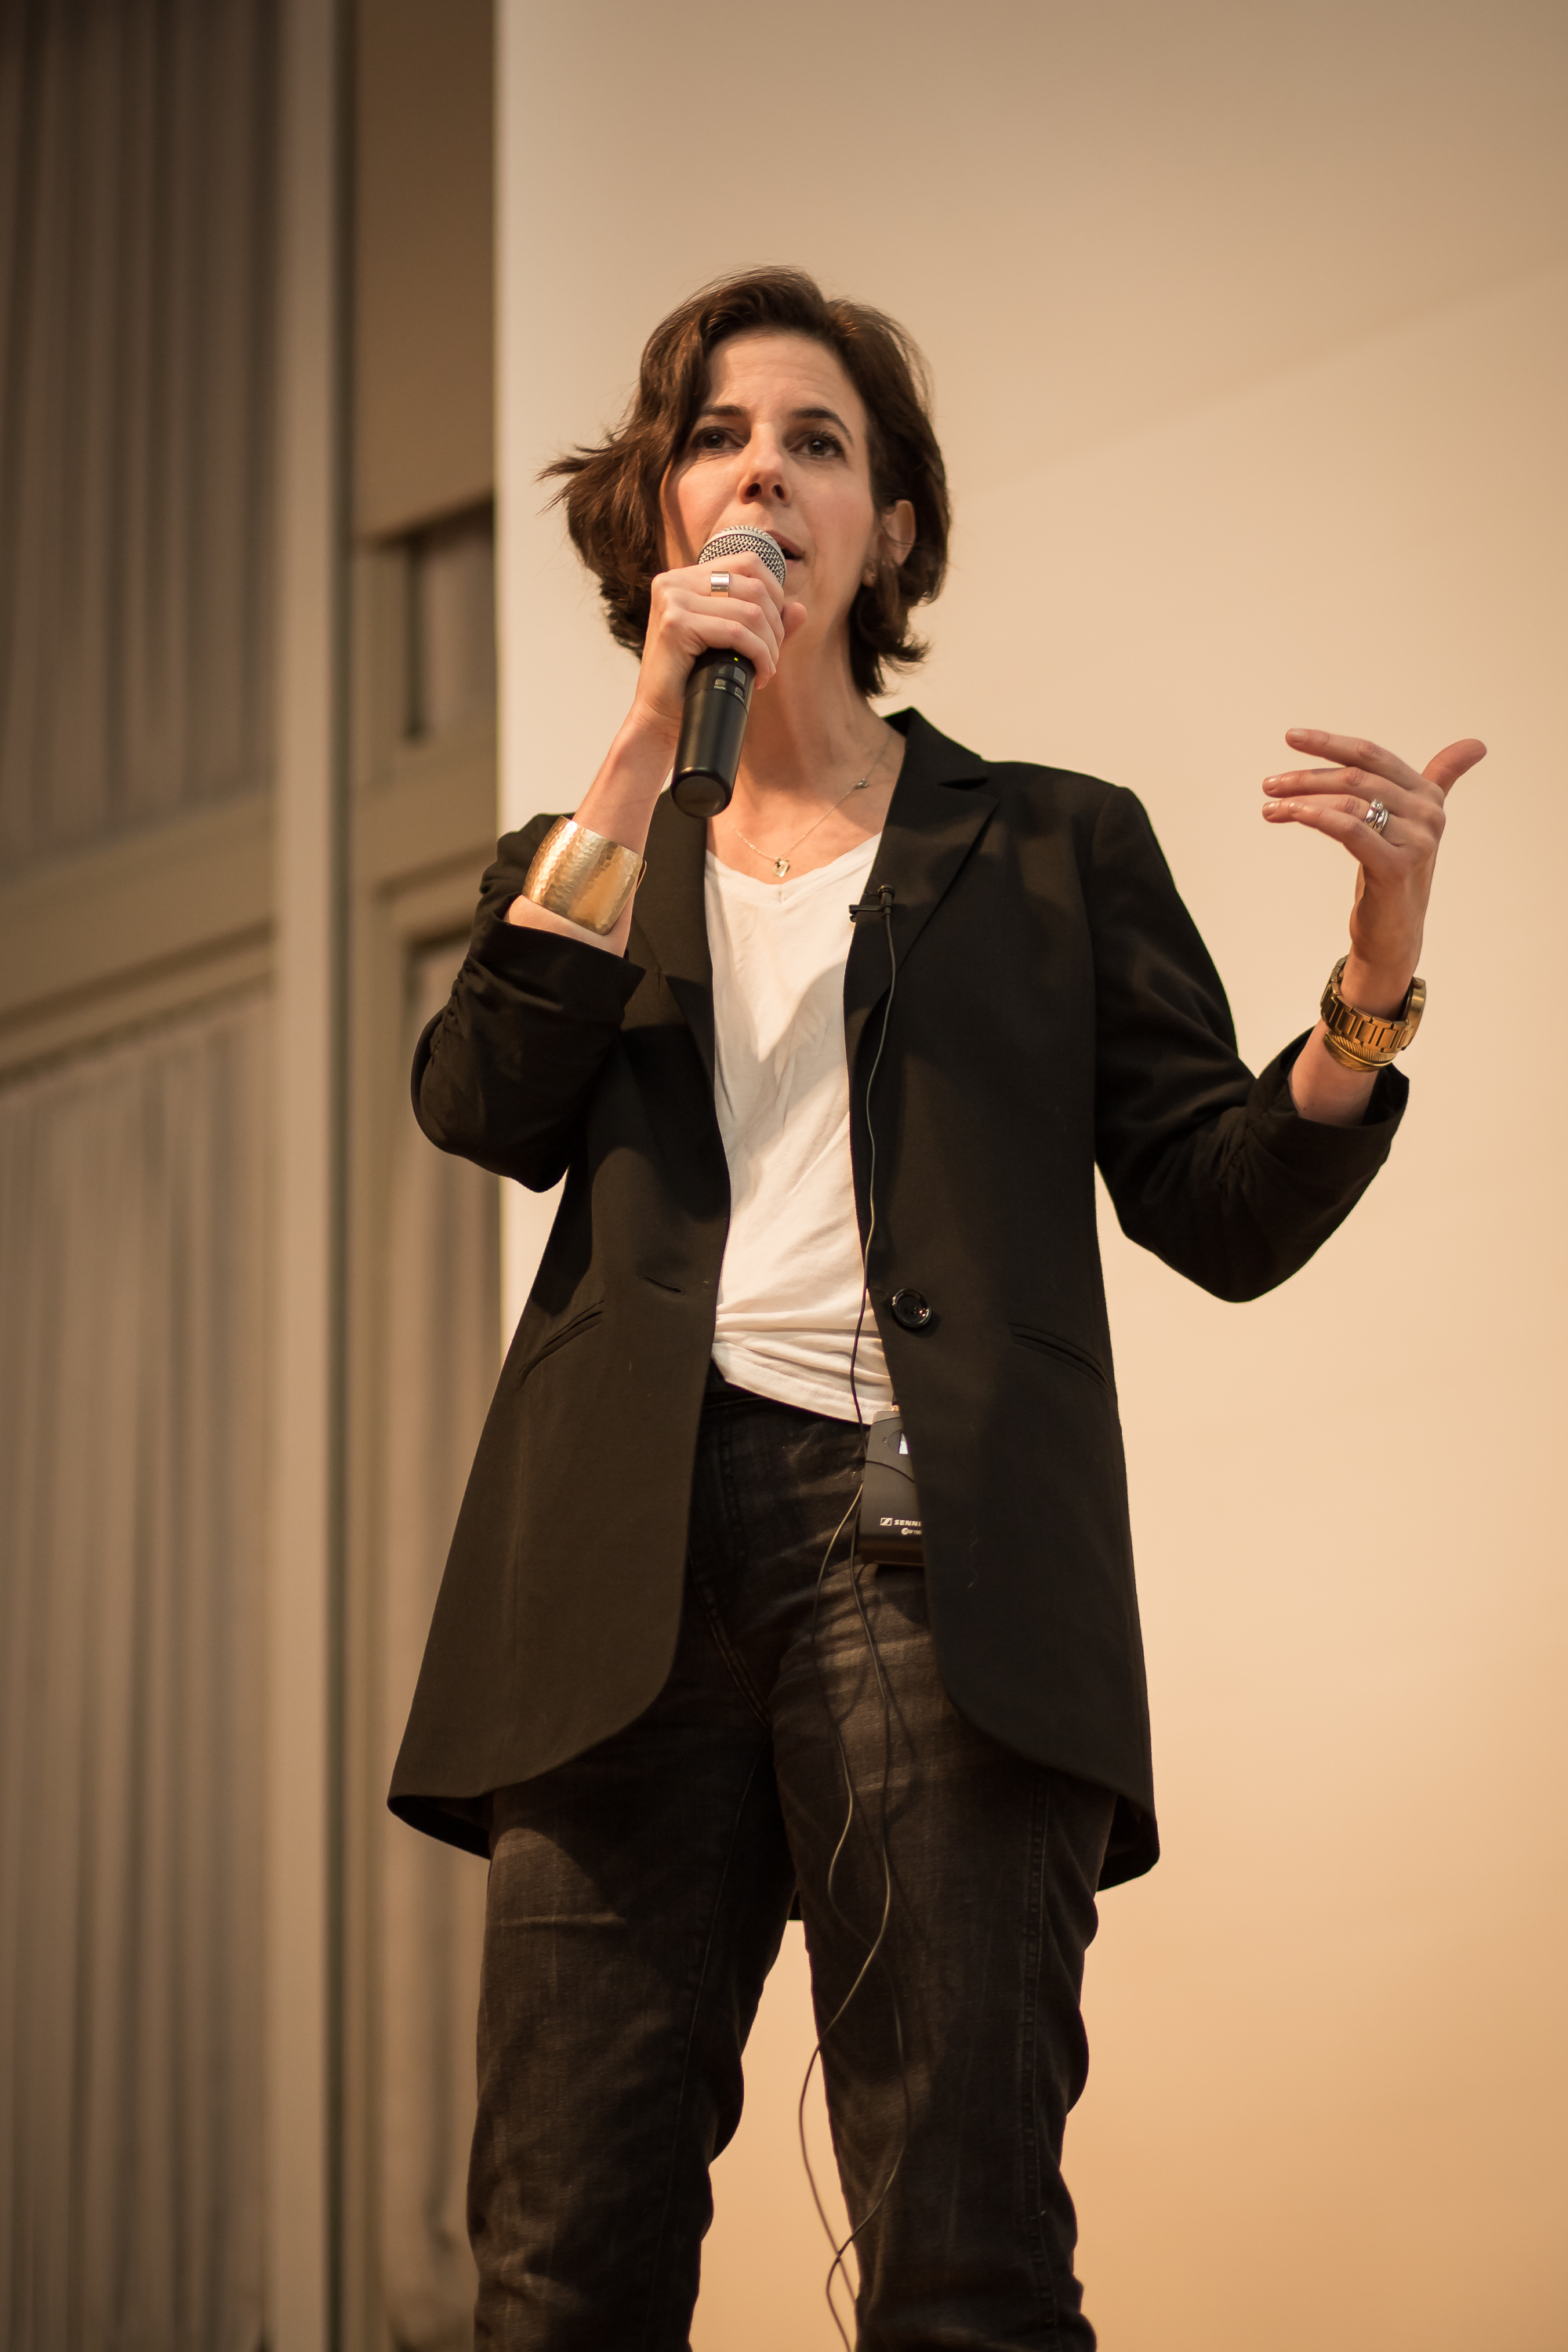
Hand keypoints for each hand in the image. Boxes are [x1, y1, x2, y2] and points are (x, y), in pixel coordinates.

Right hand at [630, 550, 805, 739]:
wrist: (662, 716)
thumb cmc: (695, 680)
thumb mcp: (733, 644)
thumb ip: (764, 624)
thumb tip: (800, 608)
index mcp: (685, 577)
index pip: (748, 562)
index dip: (775, 593)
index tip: (775, 631)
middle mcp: (675, 581)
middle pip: (753, 586)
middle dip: (775, 625)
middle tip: (772, 658)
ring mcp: (673, 599)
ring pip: (749, 612)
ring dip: (769, 646)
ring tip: (766, 670)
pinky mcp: (675, 623)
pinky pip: (735, 633)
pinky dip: (758, 655)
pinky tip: (759, 675)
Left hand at [1262, 727, 1485, 1012]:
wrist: (1394, 934)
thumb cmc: (1393, 874)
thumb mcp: (1408, 823)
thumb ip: (1437, 781)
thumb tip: (1476, 745)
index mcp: (1427, 795)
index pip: (1373, 755)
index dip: (1330, 742)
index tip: (1291, 737)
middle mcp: (1427, 814)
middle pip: (1356, 778)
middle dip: (1306, 777)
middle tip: (1269, 784)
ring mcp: (1415, 841)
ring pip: (1349, 802)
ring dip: (1302, 799)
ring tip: (1269, 806)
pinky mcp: (1396, 867)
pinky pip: (1351, 830)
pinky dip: (1317, 817)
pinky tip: (1291, 814)